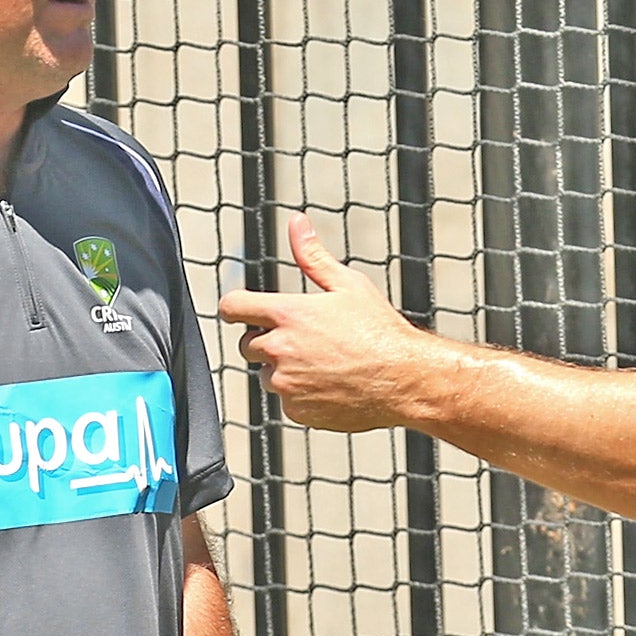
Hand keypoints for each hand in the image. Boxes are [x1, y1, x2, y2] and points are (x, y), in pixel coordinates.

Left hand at [217, 213, 445, 432]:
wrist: (404, 379)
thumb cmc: (380, 331)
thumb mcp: (348, 284)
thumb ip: (313, 256)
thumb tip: (297, 224)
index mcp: (287, 314)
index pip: (232, 307)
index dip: (235, 307)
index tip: (241, 311)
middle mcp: (280, 350)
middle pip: (246, 345)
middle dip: (265, 340)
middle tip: (301, 339)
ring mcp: (286, 384)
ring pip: (267, 375)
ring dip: (283, 369)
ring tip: (322, 363)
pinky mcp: (297, 411)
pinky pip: (287, 401)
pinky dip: (301, 395)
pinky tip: (329, 384)